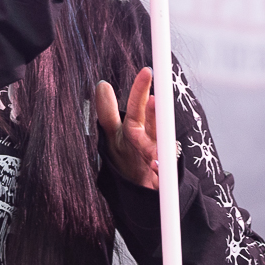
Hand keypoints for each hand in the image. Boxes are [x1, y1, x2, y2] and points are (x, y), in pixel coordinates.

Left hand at [94, 67, 157, 189]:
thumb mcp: (112, 137)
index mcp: (138, 129)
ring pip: (161, 145)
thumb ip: (108, 114)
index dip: (140, 90)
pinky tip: (154, 164)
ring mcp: (158, 159)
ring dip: (158, 141)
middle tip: (153, 98)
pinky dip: (159, 169)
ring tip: (153, 130)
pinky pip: (162, 173)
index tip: (146, 72)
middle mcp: (150, 140)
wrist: (138, 192)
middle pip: (153, 123)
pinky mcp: (161, 179)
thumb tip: (102, 84)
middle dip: (153, 112)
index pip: (138, 106)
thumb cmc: (126, 161)